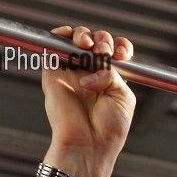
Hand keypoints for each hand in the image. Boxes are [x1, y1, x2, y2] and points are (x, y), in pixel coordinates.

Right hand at [41, 26, 135, 176]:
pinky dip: (62, 34)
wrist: (88, 143)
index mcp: (110, 79)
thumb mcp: (123, 96)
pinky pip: (53, 44)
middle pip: (96, 41)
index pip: (115, 52)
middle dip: (103, 40)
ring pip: (76, 39)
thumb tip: (94, 61)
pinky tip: (73, 39)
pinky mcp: (53, 72)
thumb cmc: (109, 127)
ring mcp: (71, 72)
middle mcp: (91, 73)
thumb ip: (113, 73)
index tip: (123, 54)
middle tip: (105, 53)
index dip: (120, 46)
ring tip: (89, 47)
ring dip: (84, 35)